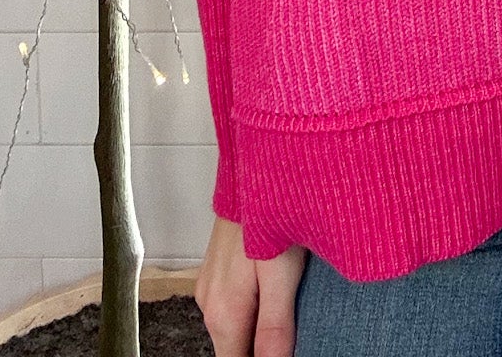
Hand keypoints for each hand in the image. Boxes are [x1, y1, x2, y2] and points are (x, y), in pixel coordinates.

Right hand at [195, 213, 306, 356]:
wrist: (257, 164)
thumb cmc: (270, 210)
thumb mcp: (282, 274)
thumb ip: (275, 326)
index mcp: (224, 313)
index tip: (284, 351)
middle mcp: (210, 304)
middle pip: (235, 348)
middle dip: (260, 349)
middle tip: (291, 335)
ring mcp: (211, 285)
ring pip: (233, 327)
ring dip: (256, 329)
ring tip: (287, 311)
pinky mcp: (218, 270)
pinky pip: (232, 304)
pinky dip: (252, 308)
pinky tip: (274, 292)